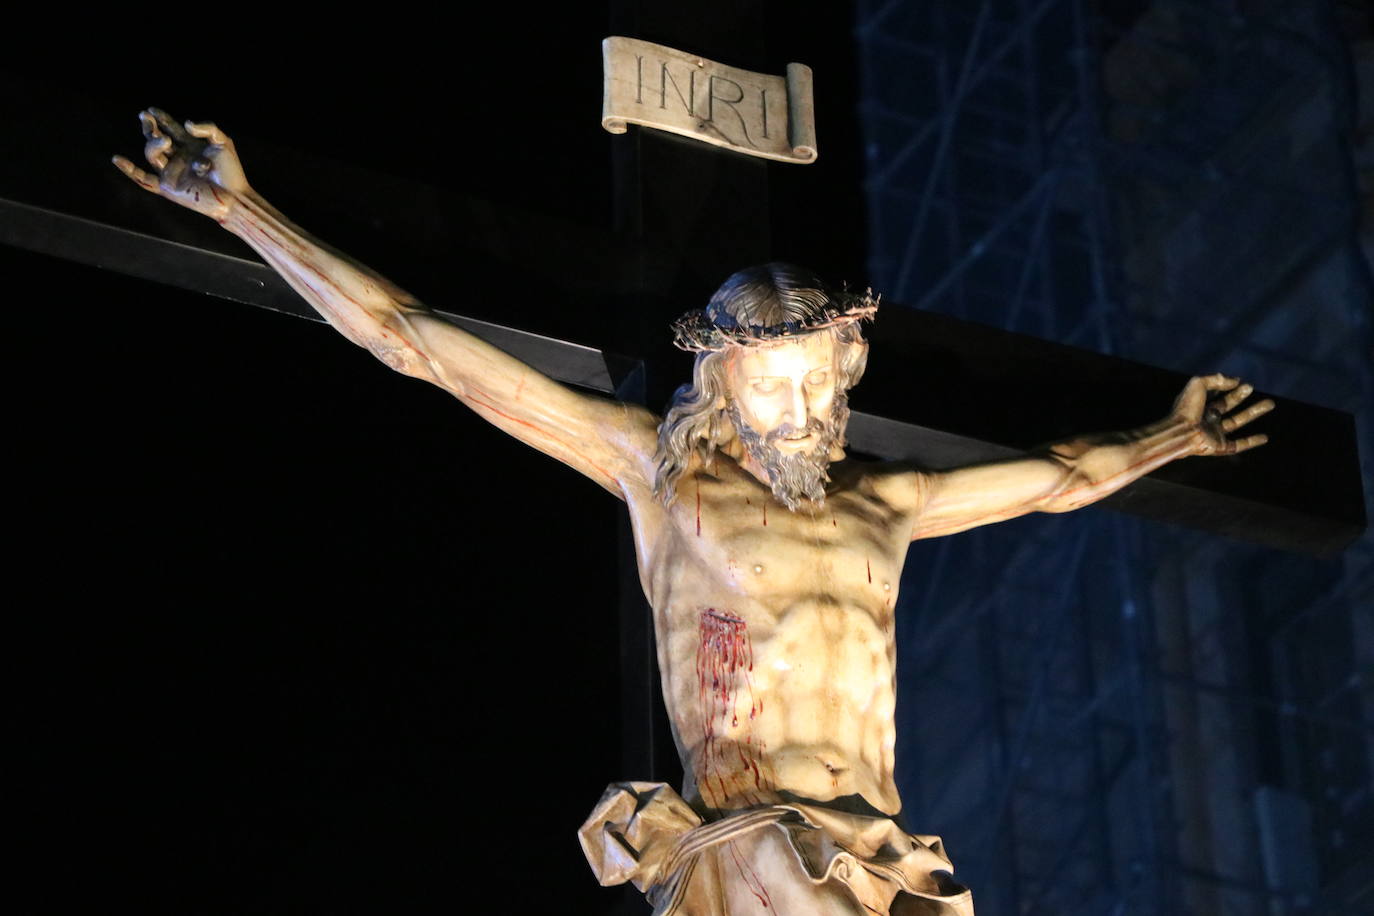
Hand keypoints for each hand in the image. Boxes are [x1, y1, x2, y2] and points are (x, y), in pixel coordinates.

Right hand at [112, 108, 248, 221]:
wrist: (233, 195)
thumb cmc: (231, 170)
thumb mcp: (222, 142)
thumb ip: (207, 128)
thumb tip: (185, 123)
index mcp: (189, 146)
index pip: (170, 128)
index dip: (160, 118)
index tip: (151, 110)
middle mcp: (178, 157)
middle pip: (156, 139)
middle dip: (150, 126)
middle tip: (145, 116)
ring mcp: (171, 172)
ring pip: (152, 154)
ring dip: (154, 144)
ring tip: (165, 139)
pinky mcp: (168, 187)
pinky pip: (144, 179)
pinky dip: (130, 170)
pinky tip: (116, 159)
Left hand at [1171, 374, 1273, 455]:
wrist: (1182, 432)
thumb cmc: (1186, 408)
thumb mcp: (1197, 384)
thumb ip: (1216, 379)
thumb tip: (1235, 380)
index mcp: (1199, 405)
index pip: (1215, 394)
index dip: (1226, 387)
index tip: (1239, 381)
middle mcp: (1207, 418)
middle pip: (1228, 405)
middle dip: (1241, 396)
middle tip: (1252, 387)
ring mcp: (1214, 432)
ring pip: (1238, 421)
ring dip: (1254, 412)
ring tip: (1270, 403)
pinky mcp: (1219, 446)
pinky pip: (1238, 445)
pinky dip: (1252, 442)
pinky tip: (1265, 437)